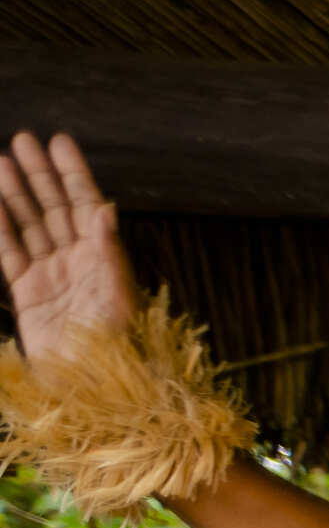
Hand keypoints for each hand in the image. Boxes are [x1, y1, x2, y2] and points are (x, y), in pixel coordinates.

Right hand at [0, 132, 135, 364]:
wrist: (91, 388)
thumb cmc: (116, 347)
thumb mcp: (117, 296)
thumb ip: (108, 251)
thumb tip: (105, 208)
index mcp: (105, 259)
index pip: (87, 205)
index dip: (73, 174)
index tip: (59, 141)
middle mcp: (78, 263)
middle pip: (55, 208)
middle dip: (40, 174)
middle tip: (23, 139)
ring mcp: (51, 276)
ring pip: (30, 224)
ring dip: (16, 193)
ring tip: (1, 161)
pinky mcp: (28, 294)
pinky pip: (10, 252)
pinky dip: (0, 226)